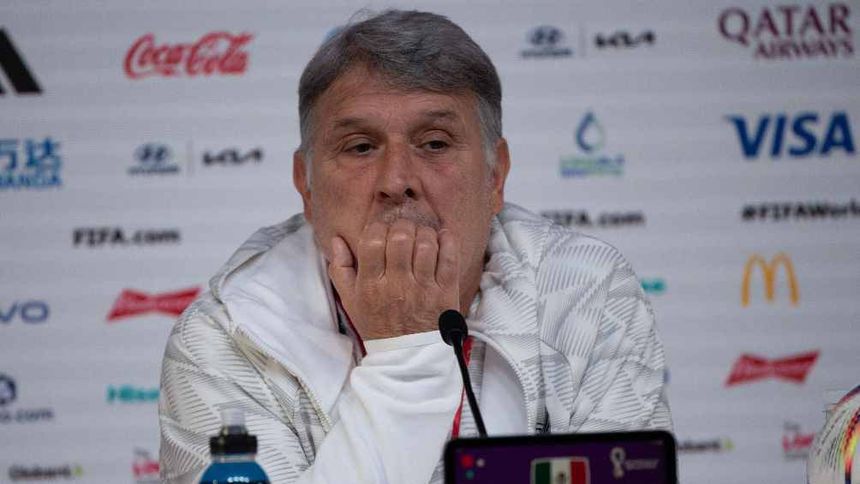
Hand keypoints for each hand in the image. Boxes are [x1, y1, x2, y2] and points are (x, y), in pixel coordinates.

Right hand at [328, 218, 459, 339]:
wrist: (407, 355)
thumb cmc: (378, 323)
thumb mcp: (351, 300)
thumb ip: (341, 269)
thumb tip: (337, 240)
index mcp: (371, 285)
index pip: (372, 242)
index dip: (377, 228)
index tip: (381, 230)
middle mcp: (397, 285)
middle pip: (401, 238)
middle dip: (403, 226)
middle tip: (404, 231)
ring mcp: (423, 289)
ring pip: (426, 244)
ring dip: (425, 232)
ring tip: (421, 236)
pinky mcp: (445, 292)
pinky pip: (449, 258)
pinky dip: (448, 241)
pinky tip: (442, 237)